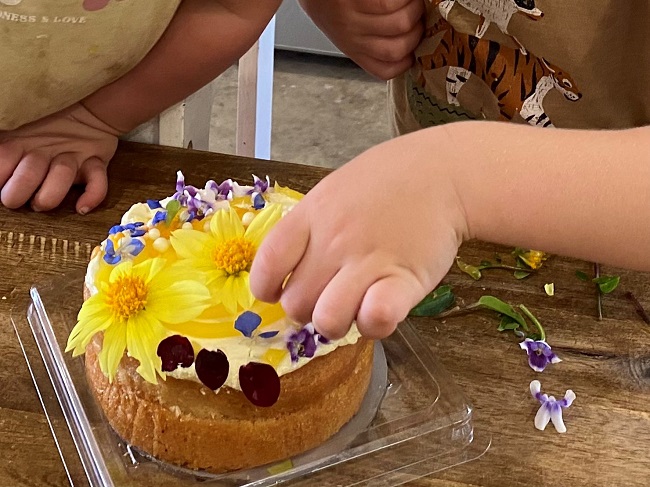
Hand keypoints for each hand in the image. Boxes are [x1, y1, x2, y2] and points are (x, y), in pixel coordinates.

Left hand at [0, 103, 119, 213]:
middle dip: (18, 193)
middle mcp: (45, 150)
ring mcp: (72, 157)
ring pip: (62, 174)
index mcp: (21, 142)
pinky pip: (98, 180)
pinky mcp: (96, 163)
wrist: (89, 118)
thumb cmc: (46, 134)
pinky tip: (82, 209)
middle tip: (15, 202)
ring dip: (50, 195)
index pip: (2, 158)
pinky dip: (92, 196)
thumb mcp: (18, 137)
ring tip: (41, 205)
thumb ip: (5, 152)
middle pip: (29, 172)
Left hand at [250, 131, 468, 338]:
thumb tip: (287, 266)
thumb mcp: (335, 190)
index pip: (267, 267)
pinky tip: (382, 309)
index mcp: (311, 216)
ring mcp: (368, 261)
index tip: (280, 291)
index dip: (268, 288)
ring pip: (328, 321)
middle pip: (296, 305)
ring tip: (356, 306)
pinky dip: (373, 324)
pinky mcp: (404, 280)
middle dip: (309, 310)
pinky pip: (374, 320)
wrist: (444, 172)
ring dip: (339, 323)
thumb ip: (309, 226)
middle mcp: (333, 241)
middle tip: (331, 296)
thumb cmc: (388, 180)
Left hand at [299, 0, 423, 79]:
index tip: (413, 48)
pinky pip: (390, 2)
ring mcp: (353, 19)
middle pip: (399, 48)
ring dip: (415, 9)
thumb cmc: (331, 2)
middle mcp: (353, 39)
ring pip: (400, 23)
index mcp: (354, 50)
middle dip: (417, 31)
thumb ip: (371, 38)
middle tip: (418, 16)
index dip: (406, 62)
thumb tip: (406, 37)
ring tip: (412, 1)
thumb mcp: (345, 29)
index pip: (385, 70)